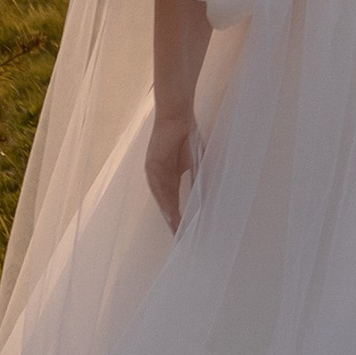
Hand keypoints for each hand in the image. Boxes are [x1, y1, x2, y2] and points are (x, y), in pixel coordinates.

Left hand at [146, 109, 195, 230]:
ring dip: (168, 213)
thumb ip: (198, 180)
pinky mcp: (151, 166)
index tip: (184, 231)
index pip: (175, 201)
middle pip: (166, 204)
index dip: (179, 216)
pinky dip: (164, 199)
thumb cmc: (188, 137)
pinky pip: (158, 186)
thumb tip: (204, 200)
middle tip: (178, 237)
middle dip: (172, 220)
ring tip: (175, 229)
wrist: (178, 117)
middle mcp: (161, 178)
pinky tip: (169, 210)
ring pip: (161, 198)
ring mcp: (155, 172)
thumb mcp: (197, 163)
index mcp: (171, 178)